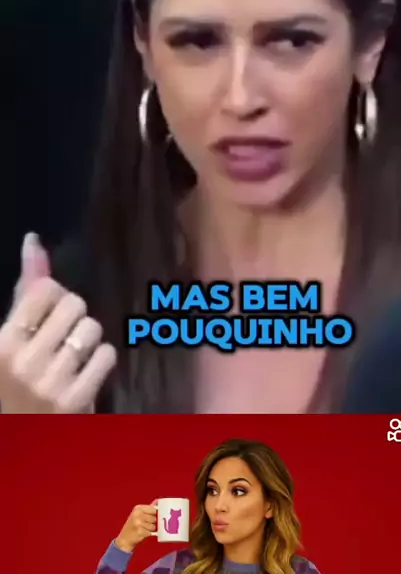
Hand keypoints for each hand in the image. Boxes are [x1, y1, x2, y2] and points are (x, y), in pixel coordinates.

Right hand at [0, 233, 116, 412]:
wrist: (26, 444)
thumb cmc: (16, 383)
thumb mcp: (10, 338)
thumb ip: (25, 291)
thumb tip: (34, 240)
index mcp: (2, 343)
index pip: (45, 289)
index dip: (55, 297)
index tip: (49, 316)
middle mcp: (23, 362)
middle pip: (74, 305)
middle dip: (74, 317)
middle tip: (63, 338)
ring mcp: (50, 384)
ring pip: (92, 329)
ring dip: (88, 341)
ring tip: (73, 358)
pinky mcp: (76, 402)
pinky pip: (106, 355)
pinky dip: (101, 361)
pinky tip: (86, 373)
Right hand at [115, 502, 157, 551]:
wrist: (124, 539)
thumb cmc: (133, 526)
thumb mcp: (138, 514)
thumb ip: (148, 508)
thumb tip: (158, 502)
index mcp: (138, 508)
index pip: (153, 509)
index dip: (156, 514)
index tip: (156, 517)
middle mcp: (138, 514)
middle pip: (154, 517)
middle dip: (154, 522)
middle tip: (147, 524)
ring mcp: (138, 523)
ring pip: (153, 526)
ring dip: (151, 529)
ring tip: (144, 529)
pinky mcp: (140, 532)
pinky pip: (150, 532)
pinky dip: (148, 534)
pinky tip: (143, 533)